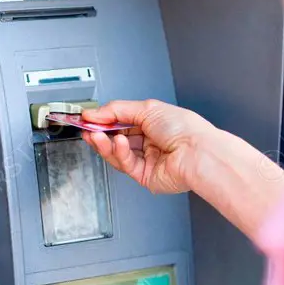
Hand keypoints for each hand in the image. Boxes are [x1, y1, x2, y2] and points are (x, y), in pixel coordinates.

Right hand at [81, 100, 214, 194]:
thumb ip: (117, 110)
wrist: (197, 153)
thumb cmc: (185, 129)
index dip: (103, 120)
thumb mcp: (147, 108)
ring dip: (105, 143)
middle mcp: (150, 142)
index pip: (121, 121)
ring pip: (117, 153)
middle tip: (86, 128)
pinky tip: (118, 143)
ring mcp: (147, 160)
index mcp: (153, 124)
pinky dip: (119, 152)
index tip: (87, 118)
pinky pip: (126, 164)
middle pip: (116, 139)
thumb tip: (95, 113)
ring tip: (96, 135)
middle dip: (100, 133)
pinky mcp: (145, 176)